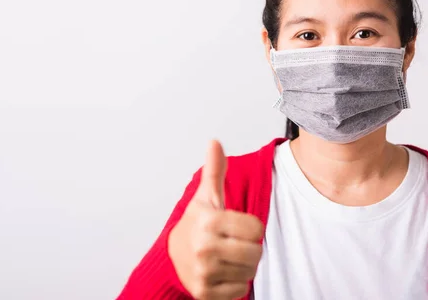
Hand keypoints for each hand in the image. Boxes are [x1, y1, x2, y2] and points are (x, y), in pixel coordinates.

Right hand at [168, 140, 263, 299]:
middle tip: (235, 243)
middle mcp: (204, 247)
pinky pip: (239, 290)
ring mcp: (204, 272)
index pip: (256, 228)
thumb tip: (215, 142)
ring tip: (228, 257)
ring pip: (250, 272)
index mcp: (208, 221)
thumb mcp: (205, 196)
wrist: (171, 257)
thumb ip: (214, 171)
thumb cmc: (195, 224)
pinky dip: (235, 283)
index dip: (251, 227)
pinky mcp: (205, 292)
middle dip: (250, 248)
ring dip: (244, 266)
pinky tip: (223, 272)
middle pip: (256, 253)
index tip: (237, 226)